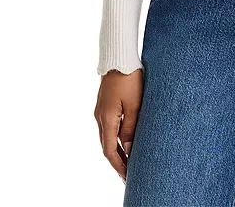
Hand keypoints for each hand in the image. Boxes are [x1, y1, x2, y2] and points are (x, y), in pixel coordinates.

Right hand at [94, 68, 143, 183]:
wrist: (118, 57)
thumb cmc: (129, 78)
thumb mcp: (134, 104)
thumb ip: (130, 128)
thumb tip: (129, 149)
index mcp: (106, 119)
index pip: (110, 150)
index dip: (118, 165)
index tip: (127, 177)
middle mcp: (100, 117)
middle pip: (107, 146)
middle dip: (117, 161)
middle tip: (128, 175)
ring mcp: (100, 110)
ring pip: (107, 137)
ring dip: (116, 150)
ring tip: (128, 160)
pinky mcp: (104, 104)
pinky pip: (108, 126)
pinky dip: (115, 137)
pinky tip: (124, 140)